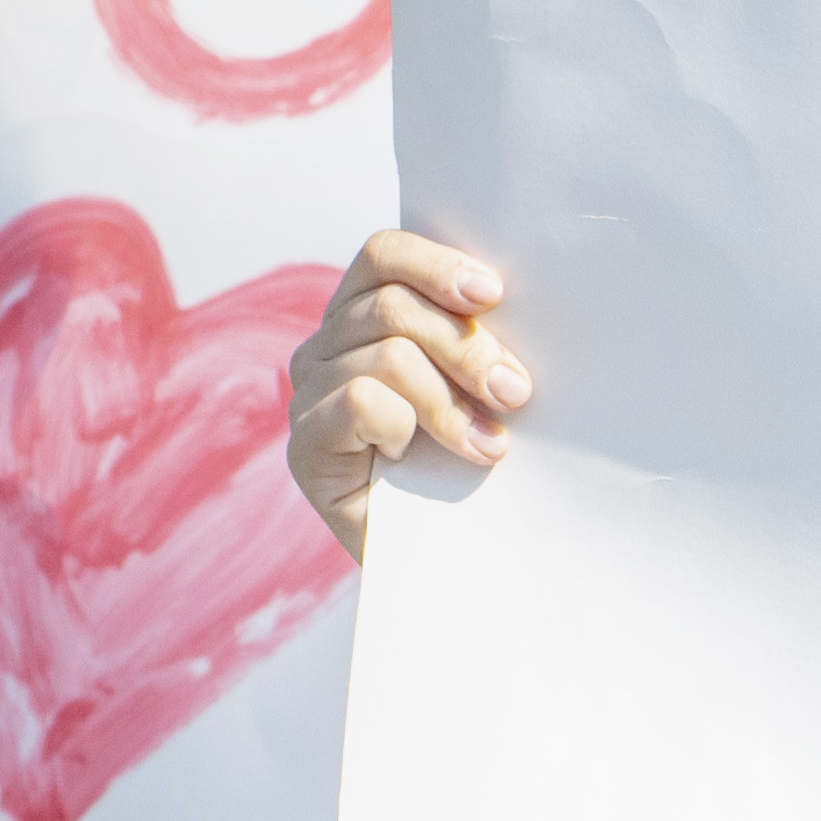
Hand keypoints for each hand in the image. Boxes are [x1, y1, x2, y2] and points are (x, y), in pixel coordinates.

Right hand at [284, 228, 522, 544]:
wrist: (443, 563)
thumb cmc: (464, 468)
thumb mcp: (477, 389)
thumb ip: (473, 339)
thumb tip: (504, 302)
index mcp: (363, 315)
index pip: (384, 256)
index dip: (437, 265)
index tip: (492, 294)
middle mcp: (325, 346)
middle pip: (392, 306)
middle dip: (466, 348)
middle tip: (515, 393)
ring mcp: (310, 394)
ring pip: (387, 355)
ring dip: (450, 401)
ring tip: (488, 444)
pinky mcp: (305, 446)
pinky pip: (361, 401)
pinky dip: (404, 426)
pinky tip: (417, 458)